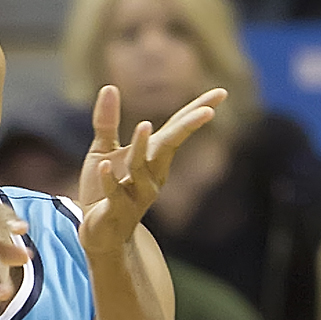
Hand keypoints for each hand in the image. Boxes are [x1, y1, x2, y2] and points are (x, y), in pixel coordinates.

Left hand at [77, 85, 224, 258]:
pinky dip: (109, 181)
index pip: (176, 129)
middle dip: (188, 128)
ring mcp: (136, 193)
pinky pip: (115, 193)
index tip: (221, 93)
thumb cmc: (104, 190)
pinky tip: (102, 166)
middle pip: (170, 146)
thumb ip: (107, 121)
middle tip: (208, 111)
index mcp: (151, 157)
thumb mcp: (103, 151)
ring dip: (141, 147)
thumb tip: (110, 86)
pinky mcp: (116, 210)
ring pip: (141, 168)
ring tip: (144, 124)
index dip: (197, 111)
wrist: (99, 233)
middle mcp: (151, 174)